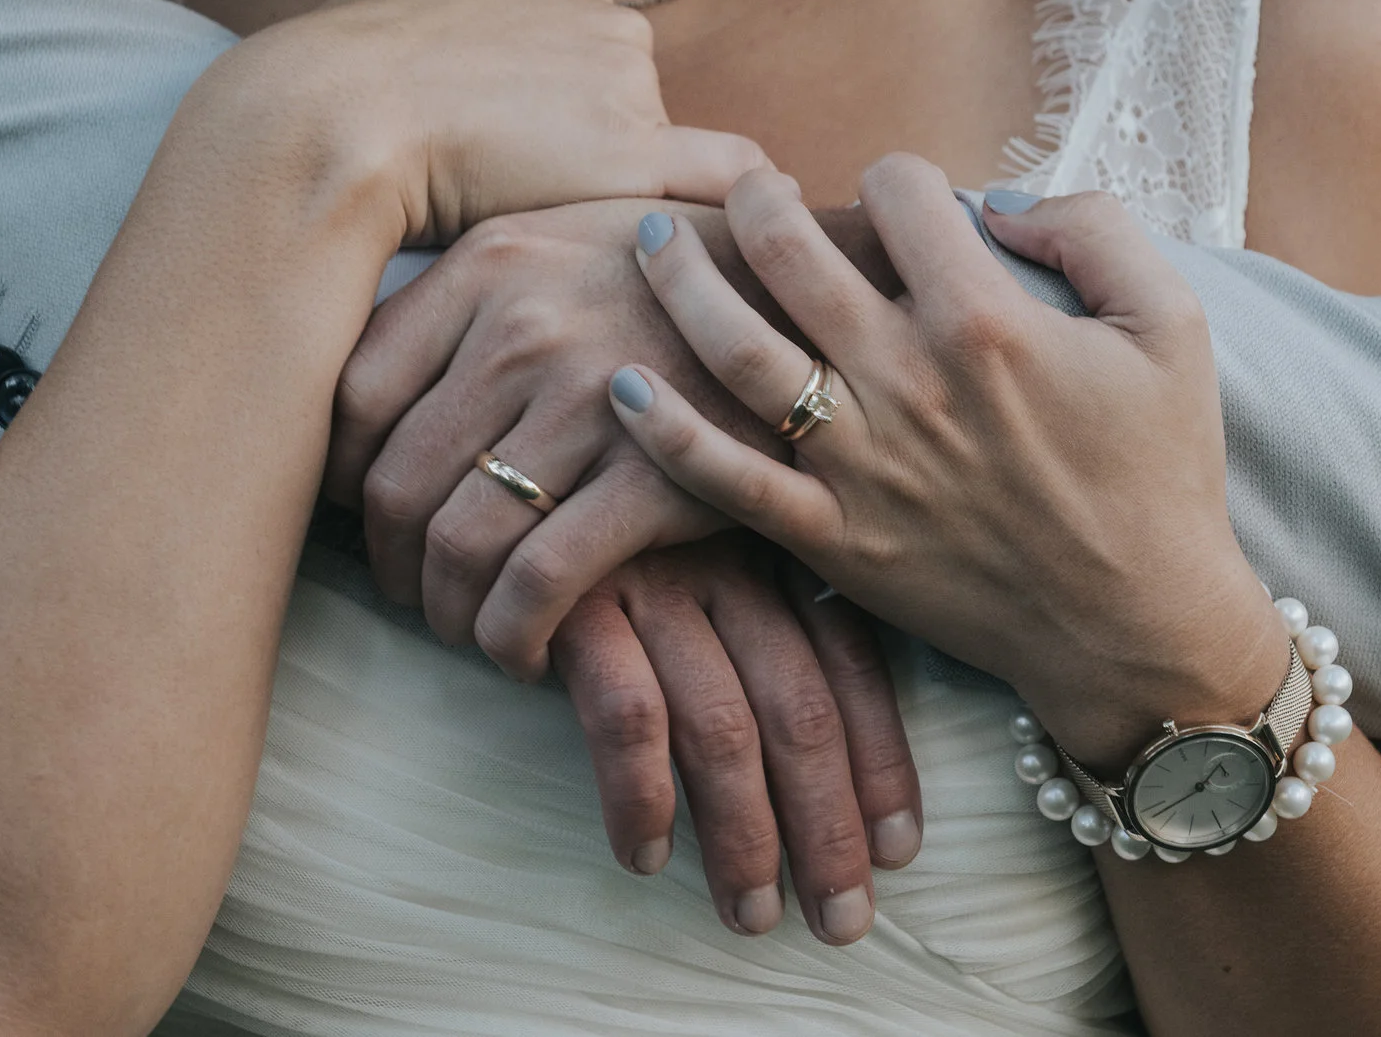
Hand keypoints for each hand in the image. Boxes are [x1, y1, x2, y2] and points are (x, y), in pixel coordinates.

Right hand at [210, 0, 766, 243]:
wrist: (331, 114)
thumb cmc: (347, 71)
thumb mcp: (407, 5)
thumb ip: (459, 20)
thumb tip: (446, 46)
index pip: (595, 60)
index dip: (567, 116)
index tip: (530, 158)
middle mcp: (611, 22)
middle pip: (631, 106)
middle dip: (595, 156)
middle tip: (527, 208)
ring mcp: (629, 87)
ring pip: (649, 155)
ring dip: (617, 195)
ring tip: (555, 238)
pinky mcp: (634, 155)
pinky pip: (724, 175)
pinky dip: (748, 205)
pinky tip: (755, 240)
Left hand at [326, 199, 779, 669]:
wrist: (820, 291)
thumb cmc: (677, 276)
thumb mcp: (562, 241)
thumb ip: (468, 299)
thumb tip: (357, 391)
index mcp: (488, 264)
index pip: (351, 396)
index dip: (337, 481)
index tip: (359, 521)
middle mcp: (523, 324)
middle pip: (394, 483)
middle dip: (394, 567)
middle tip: (419, 596)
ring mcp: (590, 398)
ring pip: (458, 542)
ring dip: (450, 612)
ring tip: (472, 629)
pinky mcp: (655, 472)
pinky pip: (541, 581)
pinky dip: (514, 635)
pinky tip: (527, 652)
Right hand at [546, 536, 921, 945]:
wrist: (481, 459)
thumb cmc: (598, 519)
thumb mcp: (693, 550)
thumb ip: (748, 623)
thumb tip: (816, 755)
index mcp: (769, 547)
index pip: (850, 660)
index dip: (880, 759)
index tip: (899, 849)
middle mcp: (724, 559)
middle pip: (800, 706)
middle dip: (829, 824)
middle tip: (842, 920)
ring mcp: (651, 577)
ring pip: (722, 725)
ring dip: (743, 835)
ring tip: (750, 915)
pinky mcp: (572, 597)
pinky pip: (624, 713)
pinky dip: (641, 795)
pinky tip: (646, 853)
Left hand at [606, 159, 1290, 769]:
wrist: (1137, 625)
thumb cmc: (1161, 472)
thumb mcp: (1173, 325)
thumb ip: (1096, 230)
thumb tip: (995, 200)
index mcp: (988, 321)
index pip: (902, 193)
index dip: (897, 174)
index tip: (901, 193)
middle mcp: (909, 384)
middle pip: (791, 254)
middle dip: (757, 201)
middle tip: (747, 188)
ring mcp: (861, 465)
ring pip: (736, 351)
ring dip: (681, 284)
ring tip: (655, 241)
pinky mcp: (833, 538)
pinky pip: (723, 481)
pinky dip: (665, 433)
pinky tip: (623, 384)